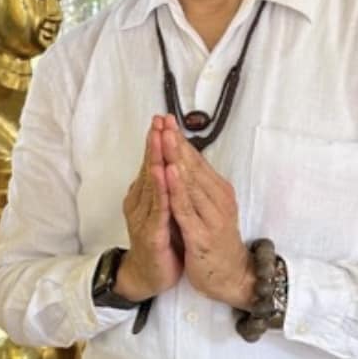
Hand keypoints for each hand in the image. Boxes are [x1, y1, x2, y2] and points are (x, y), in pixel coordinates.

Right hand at [118, 115, 182, 300]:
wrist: (149, 276)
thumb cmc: (160, 239)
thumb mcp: (163, 208)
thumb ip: (164, 185)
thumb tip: (170, 160)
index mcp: (144, 194)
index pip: (151, 161)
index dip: (156, 139)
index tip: (162, 118)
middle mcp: (140, 201)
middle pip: (149, 166)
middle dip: (155, 141)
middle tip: (158, 120)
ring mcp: (143, 217)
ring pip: (151, 184)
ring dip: (155, 158)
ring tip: (159, 137)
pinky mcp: (151, 234)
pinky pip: (157, 209)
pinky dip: (160, 190)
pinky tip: (162, 174)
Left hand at [162, 116, 253, 307]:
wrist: (233, 276)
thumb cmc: (215, 236)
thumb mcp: (208, 205)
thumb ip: (197, 182)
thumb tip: (182, 153)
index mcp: (218, 189)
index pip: (196, 159)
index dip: (179, 138)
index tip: (166, 119)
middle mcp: (217, 199)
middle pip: (192, 165)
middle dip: (175, 142)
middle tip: (163, 121)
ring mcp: (210, 216)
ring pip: (189, 182)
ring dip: (175, 158)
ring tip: (165, 138)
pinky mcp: (201, 235)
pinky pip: (186, 209)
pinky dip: (177, 189)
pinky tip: (169, 173)